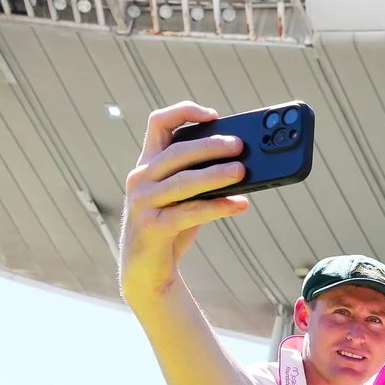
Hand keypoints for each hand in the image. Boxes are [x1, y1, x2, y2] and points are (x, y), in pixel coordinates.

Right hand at [119, 104, 249, 302]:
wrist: (146, 271)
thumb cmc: (170, 227)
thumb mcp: (184, 197)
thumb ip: (203, 178)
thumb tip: (244, 164)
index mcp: (147, 164)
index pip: (158, 123)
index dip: (184, 112)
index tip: (213, 115)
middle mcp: (140, 178)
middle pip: (177, 151)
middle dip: (210, 145)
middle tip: (240, 145)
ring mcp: (143, 203)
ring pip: (183, 181)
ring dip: (215, 174)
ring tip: (243, 171)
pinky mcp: (152, 228)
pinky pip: (188, 213)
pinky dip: (217, 207)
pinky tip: (240, 204)